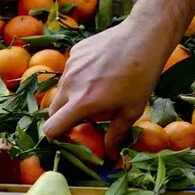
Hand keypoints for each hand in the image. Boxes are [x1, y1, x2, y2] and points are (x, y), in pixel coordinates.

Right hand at [42, 18, 170, 157]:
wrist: (143, 37)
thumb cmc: (141, 78)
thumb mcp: (131, 111)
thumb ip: (115, 135)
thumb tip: (110, 156)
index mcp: (82, 103)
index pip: (51, 128)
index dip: (57, 138)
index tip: (71, 138)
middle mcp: (69, 84)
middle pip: (52, 110)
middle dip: (63, 119)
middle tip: (84, 120)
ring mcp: (70, 66)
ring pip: (61, 90)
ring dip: (71, 98)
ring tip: (95, 94)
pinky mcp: (75, 52)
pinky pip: (69, 72)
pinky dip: (78, 79)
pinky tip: (99, 73)